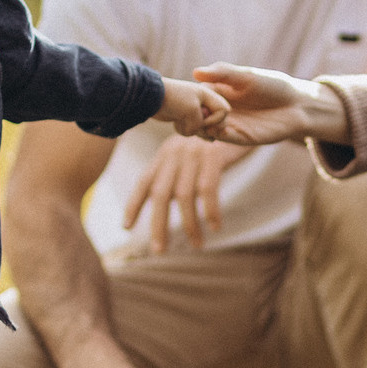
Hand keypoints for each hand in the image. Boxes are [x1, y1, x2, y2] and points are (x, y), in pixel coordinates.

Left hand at [122, 136, 254, 250]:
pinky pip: (208, 190)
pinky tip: (215, 227)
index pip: (144, 182)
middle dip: (158, 225)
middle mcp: (175, 154)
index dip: (134, 205)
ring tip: (197, 245)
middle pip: (161, 194)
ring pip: (185, 196)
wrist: (240, 116)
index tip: (126, 227)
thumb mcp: (189, 152)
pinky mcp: (213, 156)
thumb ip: (176, 172)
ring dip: (190, 225)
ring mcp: (194, 153)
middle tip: (159, 250)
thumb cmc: (215, 140)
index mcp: (165, 154)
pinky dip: (211, 211)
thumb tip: (166, 200)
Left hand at [154, 77, 228, 138]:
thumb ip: (201, 125)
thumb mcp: (191, 111)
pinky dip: (184, 129)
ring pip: (203, 130)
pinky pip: (192, 131)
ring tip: (180, 120)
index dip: (216, 119)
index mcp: (210, 94)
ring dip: (192, 129)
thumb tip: (200, 136)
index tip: (201, 117)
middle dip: (204, 127)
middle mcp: (205, 102)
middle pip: (216, 123)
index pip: (224, 112)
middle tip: (190, 121)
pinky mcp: (185, 118)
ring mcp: (195, 111)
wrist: (149, 97)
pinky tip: (176, 122)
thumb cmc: (172, 99)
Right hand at [194, 63, 347, 146]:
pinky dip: (220, 135)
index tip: (183, 98)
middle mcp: (222, 110)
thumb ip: (222, 73)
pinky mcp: (243, 138)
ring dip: (205, 127)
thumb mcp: (246, 76)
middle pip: (199, 116)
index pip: (197, 97)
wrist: (297, 104)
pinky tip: (219, 129)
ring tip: (205, 121)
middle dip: (193, 116)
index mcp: (220, 93)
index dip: (188, 98)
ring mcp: (231, 125)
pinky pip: (226, 138)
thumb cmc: (273, 86)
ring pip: (209, 129)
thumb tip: (195, 71)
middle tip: (191, 113)